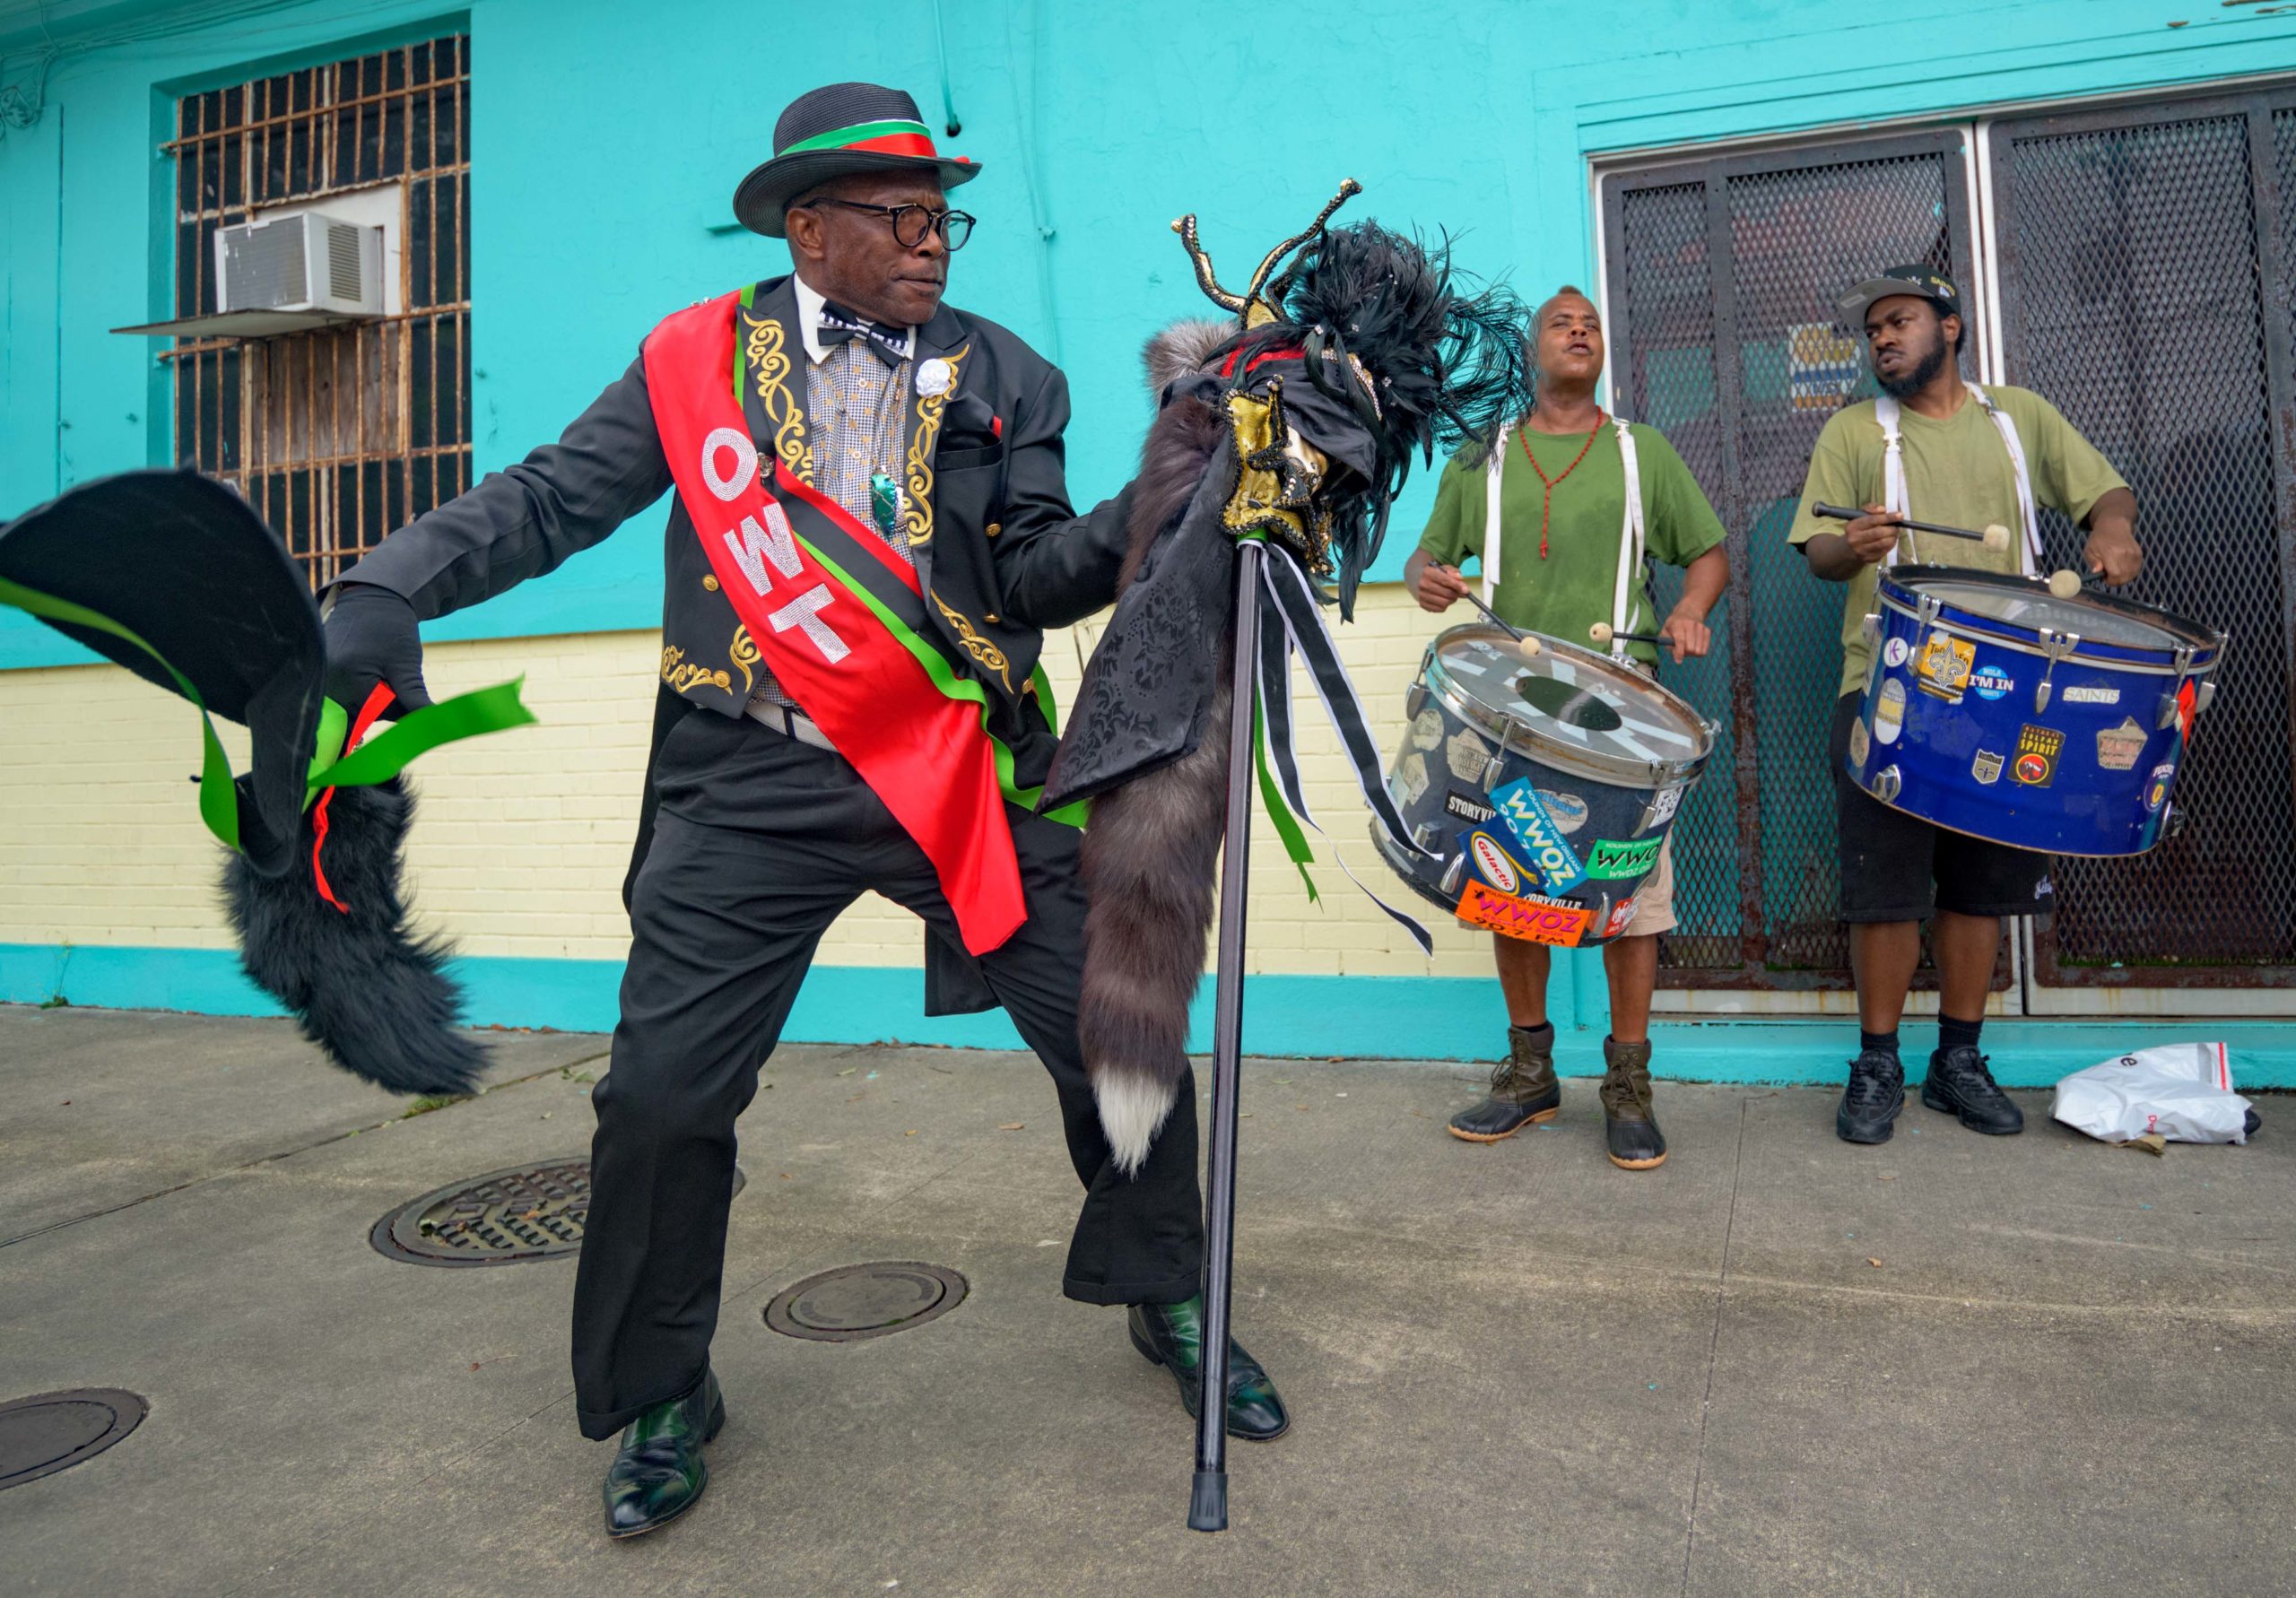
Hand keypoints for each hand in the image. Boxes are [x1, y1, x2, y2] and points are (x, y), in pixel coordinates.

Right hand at [322, 584, 431, 720]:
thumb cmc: (392, 629)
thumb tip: (430, 722)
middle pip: (363, 712)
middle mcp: (327, 681)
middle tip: (392, 673)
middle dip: (385, 701)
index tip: (405, 684)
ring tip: (379, 667)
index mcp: (348, 679)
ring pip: (354, 705)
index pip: (378, 713)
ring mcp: (322, 676)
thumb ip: (413, 698)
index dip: (399, 705)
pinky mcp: (322, 672)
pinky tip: (368, 668)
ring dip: (372, 695)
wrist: (371, 599)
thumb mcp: (406, 665)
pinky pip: (344, 693)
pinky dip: (361, 688)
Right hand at [1413, 560, 1470, 613]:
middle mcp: (1423, 585)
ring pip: (1444, 603)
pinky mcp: (1422, 604)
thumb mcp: (1443, 568)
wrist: (1416, 579)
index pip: (1446, 580)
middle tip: (1458, 592)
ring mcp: (1422, 596)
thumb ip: (1453, 572)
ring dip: (1451, 600)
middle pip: (1447, 593)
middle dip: (1456, 594)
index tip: (1466, 590)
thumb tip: (1460, 579)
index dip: (1457, 586)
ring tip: (1450, 596)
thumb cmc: (1433, 574)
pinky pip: (1440, 609)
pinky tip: (1443, 599)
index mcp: (1428, 573)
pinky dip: (1445, 606)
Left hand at [1657, 608, 1710, 662]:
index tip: (1678, 661)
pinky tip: (1694, 645)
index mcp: (1678, 624)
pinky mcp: (1707, 631)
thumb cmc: (1674, 625)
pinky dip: (1698, 652)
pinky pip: (1704, 650)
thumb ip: (1666, 642)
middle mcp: (1691, 624)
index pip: (1681, 640)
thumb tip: (1675, 653)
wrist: (1689, 612)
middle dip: (1685, 653)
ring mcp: (1701, 627)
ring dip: (1692, 653)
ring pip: (1699, 651)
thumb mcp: (1665, 631)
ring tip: (1687, 647)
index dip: (1679, 652)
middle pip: (1691, 648)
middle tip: (1681, 650)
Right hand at [1843, 503, 1904, 565]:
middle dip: (1892, 529)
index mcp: (1852, 526)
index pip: (1872, 520)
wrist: (1849, 549)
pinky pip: (1884, 551)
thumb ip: (1871, 508)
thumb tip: (1883, 510)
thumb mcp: (1860, 515)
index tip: (1900, 515)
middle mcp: (1854, 539)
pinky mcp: (1868, 559)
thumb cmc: (1858, 528)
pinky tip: (1890, 541)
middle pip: (1879, 533)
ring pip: (1883, 543)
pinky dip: (1891, 545)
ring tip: (1894, 533)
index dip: (1887, 517)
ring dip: (1893, 537)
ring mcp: (1861, 551)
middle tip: (1898, 526)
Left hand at [2083, 523, 2141, 585]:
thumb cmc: (2099, 540)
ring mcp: (2133, 553)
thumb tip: (2096, 572)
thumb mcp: (2089, 550)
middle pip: (2125, 577)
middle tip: (2110, 576)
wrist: (2114, 526)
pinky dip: (2130, 572)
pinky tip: (2122, 568)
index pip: (2116, 574)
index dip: (2111, 581)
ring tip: (2115, 570)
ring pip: (2132, 574)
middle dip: (2117, 581)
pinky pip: (2136, 569)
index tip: (2105, 579)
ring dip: (2123, 577)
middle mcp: (2124, 553)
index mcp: (2110, 552)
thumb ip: (2093, 562)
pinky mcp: (2139, 554)